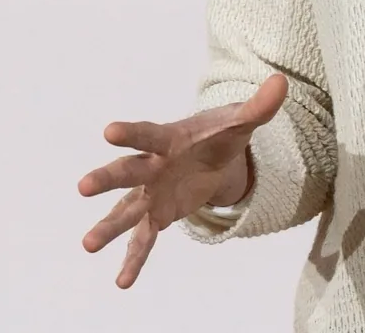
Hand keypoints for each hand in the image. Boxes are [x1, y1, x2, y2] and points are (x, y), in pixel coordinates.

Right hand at [77, 74, 287, 287]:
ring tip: (87, 245)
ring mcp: (150, 194)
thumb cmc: (216, 135)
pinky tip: (122, 282)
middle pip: (127, 172)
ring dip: (108, 227)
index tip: (108, 132)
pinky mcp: (157, 215)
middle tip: (83, 186)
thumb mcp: (238, 123)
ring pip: (126, 211)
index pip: (146, 134)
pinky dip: (133, 260)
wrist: (210, 156)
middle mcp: (152, 166)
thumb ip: (257, 107)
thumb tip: (281, 82)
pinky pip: (143, 240)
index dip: (130, 133)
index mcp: (167, 140)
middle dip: (106, 179)